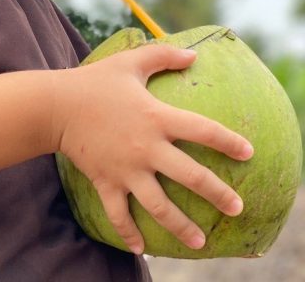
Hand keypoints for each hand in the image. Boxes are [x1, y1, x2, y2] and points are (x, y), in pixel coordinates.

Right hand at [54, 44, 253, 254]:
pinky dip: (129, 234)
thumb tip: (194, 54)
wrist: (55, 107)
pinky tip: (142, 250)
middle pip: (190, 176)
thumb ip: (164, 55)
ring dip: (181, 226)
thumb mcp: (131, 62)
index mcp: (157, 118)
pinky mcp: (106, 182)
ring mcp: (126, 169)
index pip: (203, 131)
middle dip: (217, 194)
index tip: (249, 153)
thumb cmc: (95, 81)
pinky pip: (119, 214)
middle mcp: (147, 148)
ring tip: (200, 242)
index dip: (228, 141)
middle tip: (237, 208)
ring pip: (159, 205)